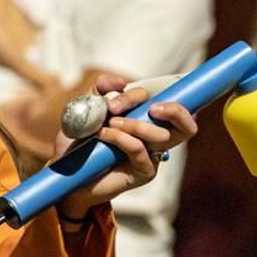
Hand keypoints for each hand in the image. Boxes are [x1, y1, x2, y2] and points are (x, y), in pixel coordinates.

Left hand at [56, 76, 198, 220]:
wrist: (68, 174)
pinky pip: (139, 149)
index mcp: (147, 119)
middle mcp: (154, 137)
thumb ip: (100, 91)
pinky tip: (102, 135)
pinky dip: (120, 137)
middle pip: (187, 125)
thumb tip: (120, 82)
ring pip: (162, 136)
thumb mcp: (88, 111)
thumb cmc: (80, 143)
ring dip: (135, 124)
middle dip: (175, 111)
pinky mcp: (144, 172)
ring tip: (109, 123)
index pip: (168, 102)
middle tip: (151, 108)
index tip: (121, 88)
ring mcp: (152, 156)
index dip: (150, 93)